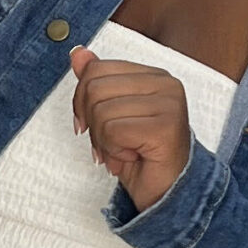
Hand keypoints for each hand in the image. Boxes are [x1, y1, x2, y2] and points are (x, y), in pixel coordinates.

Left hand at [68, 44, 192, 213]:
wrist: (166, 194)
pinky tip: (132, 158)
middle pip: (94, 88)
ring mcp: (169, 104)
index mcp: (155, 75)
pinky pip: (112, 131)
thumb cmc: (141, 157)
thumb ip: (96, 82)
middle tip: (111, 144)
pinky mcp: (165, 127)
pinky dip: (113, 151)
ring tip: (124, 152)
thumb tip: (78, 53)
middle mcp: (167, 84)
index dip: (83, 102)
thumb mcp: (110, 115)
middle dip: (93, 124)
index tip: (95, 127)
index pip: (97, 69)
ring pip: (101, 111)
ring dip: (104, 141)